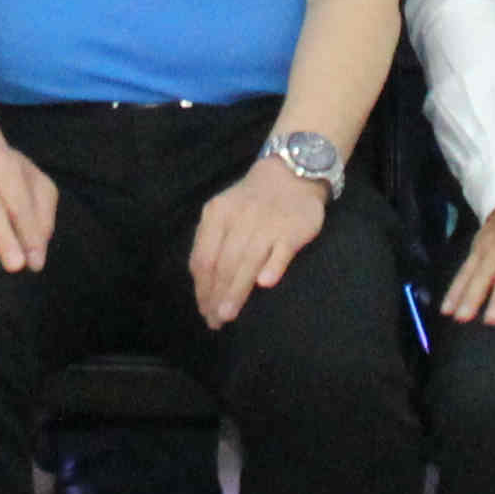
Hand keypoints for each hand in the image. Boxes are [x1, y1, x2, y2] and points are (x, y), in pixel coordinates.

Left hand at [188, 155, 329, 331]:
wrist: (292, 172)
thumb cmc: (252, 201)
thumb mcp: (224, 213)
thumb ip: (212, 243)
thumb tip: (204, 285)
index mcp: (216, 215)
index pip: (203, 258)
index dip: (202, 288)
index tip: (203, 310)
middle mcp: (239, 219)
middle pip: (223, 263)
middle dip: (216, 296)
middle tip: (215, 321)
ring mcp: (267, 223)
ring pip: (247, 261)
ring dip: (236, 291)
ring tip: (228, 314)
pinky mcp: (293, 229)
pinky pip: (281, 251)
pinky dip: (272, 266)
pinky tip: (264, 285)